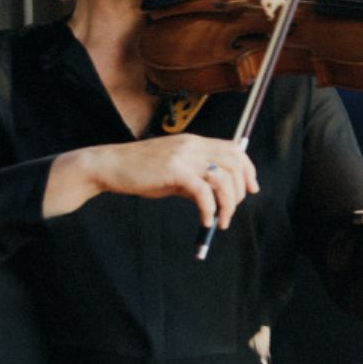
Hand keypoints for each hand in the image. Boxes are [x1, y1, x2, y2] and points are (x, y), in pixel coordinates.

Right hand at [44, 134, 259, 228]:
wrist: (111, 166)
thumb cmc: (140, 171)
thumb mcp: (173, 171)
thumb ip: (195, 179)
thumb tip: (216, 198)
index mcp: (194, 142)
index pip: (234, 149)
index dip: (248, 169)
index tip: (251, 189)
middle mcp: (193, 145)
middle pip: (234, 163)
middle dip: (241, 190)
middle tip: (232, 211)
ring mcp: (183, 156)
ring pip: (222, 178)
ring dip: (227, 204)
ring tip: (220, 221)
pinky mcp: (174, 171)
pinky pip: (203, 191)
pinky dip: (210, 209)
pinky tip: (205, 221)